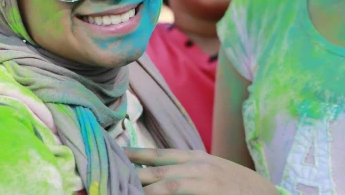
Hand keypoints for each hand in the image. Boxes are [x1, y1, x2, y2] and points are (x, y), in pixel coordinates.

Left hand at [126, 148, 278, 194]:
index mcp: (197, 158)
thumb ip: (189, 172)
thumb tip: (161, 176)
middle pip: (156, 168)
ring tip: (120, 186)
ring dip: (141, 187)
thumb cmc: (238, 188)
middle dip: (131, 170)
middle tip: (106, 169)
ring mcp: (203, 181)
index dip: (135, 154)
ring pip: (163, 184)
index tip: (114, 153)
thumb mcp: (213, 172)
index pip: (159, 154)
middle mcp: (198, 166)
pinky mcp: (208, 194)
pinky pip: (175, 193)